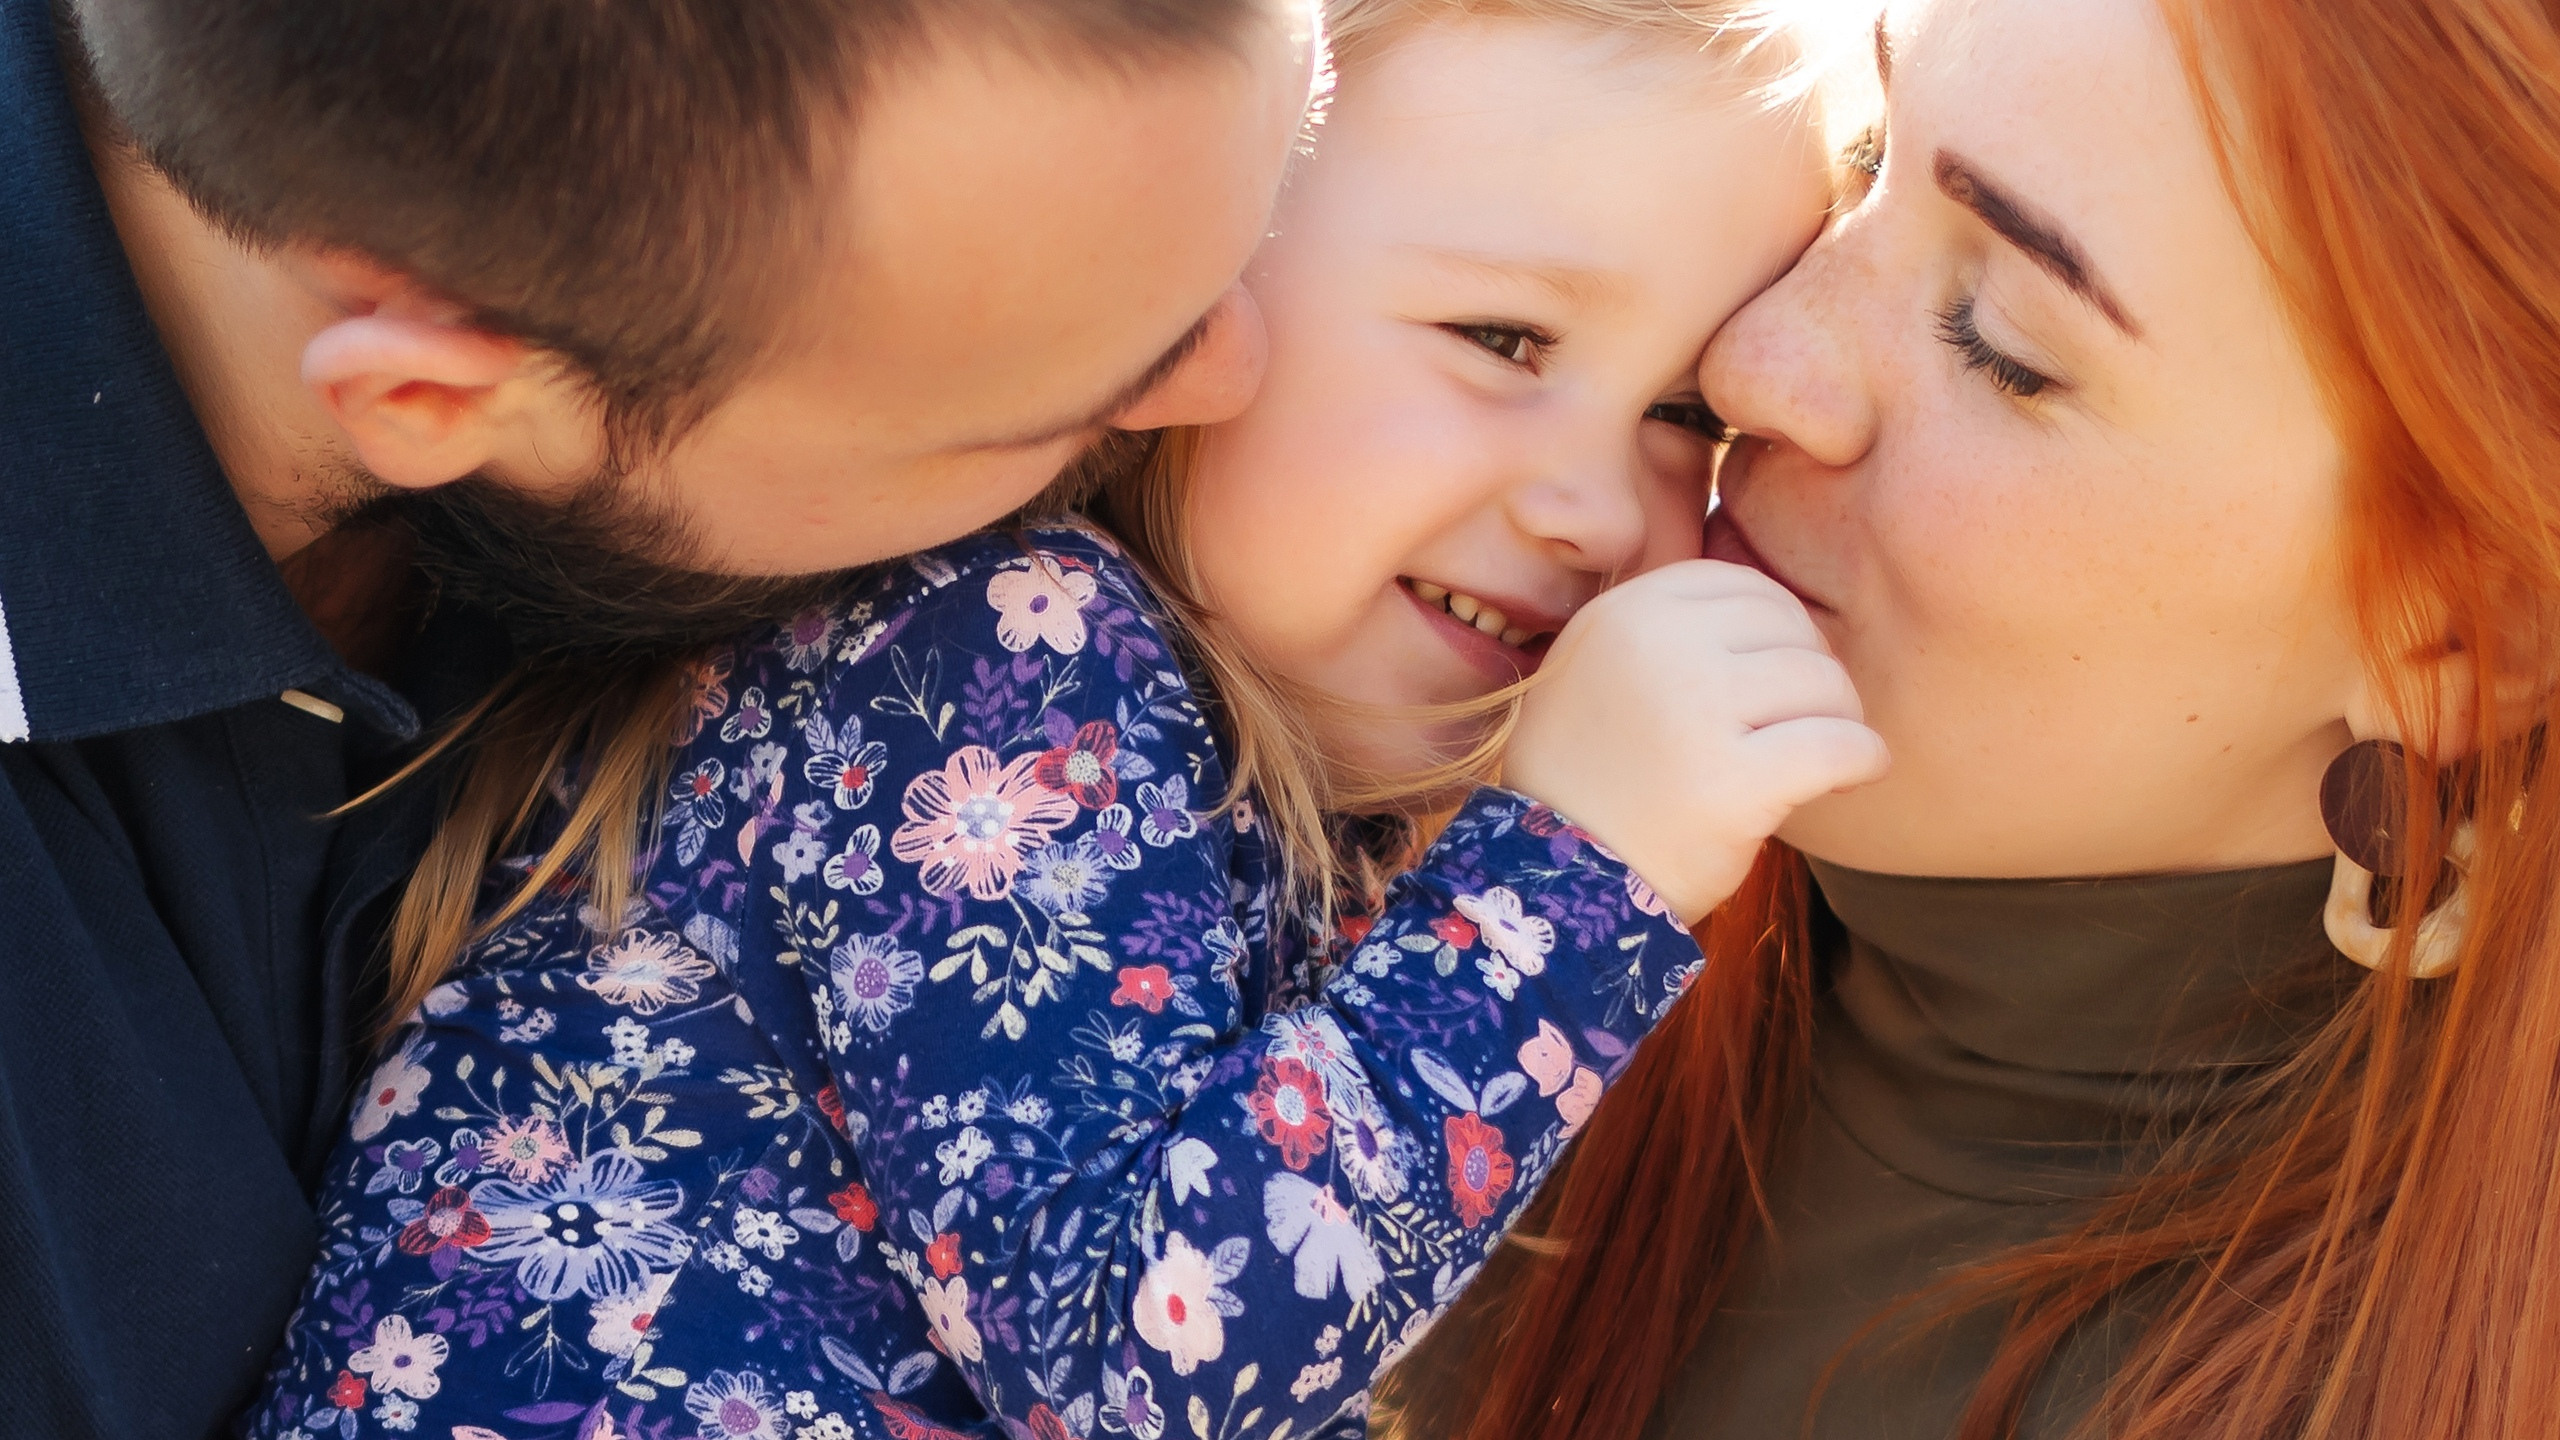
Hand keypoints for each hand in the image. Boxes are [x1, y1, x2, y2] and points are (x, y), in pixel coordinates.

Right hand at [1503, 560, 1888, 923]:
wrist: (1556, 885)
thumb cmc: (1593, 780)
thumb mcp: (1599, 670)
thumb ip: (1666, 630)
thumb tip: (1781, 612)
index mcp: (1626, 612)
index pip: (1744, 586)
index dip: (1781, 630)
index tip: (1782, 678)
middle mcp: (1657, 646)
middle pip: (1791, 627)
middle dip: (1814, 675)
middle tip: (1807, 724)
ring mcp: (1694, 710)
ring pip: (1822, 682)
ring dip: (1840, 719)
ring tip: (1821, 758)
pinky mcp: (1731, 782)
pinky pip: (1838, 746)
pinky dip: (1863, 759)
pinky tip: (1855, 775)